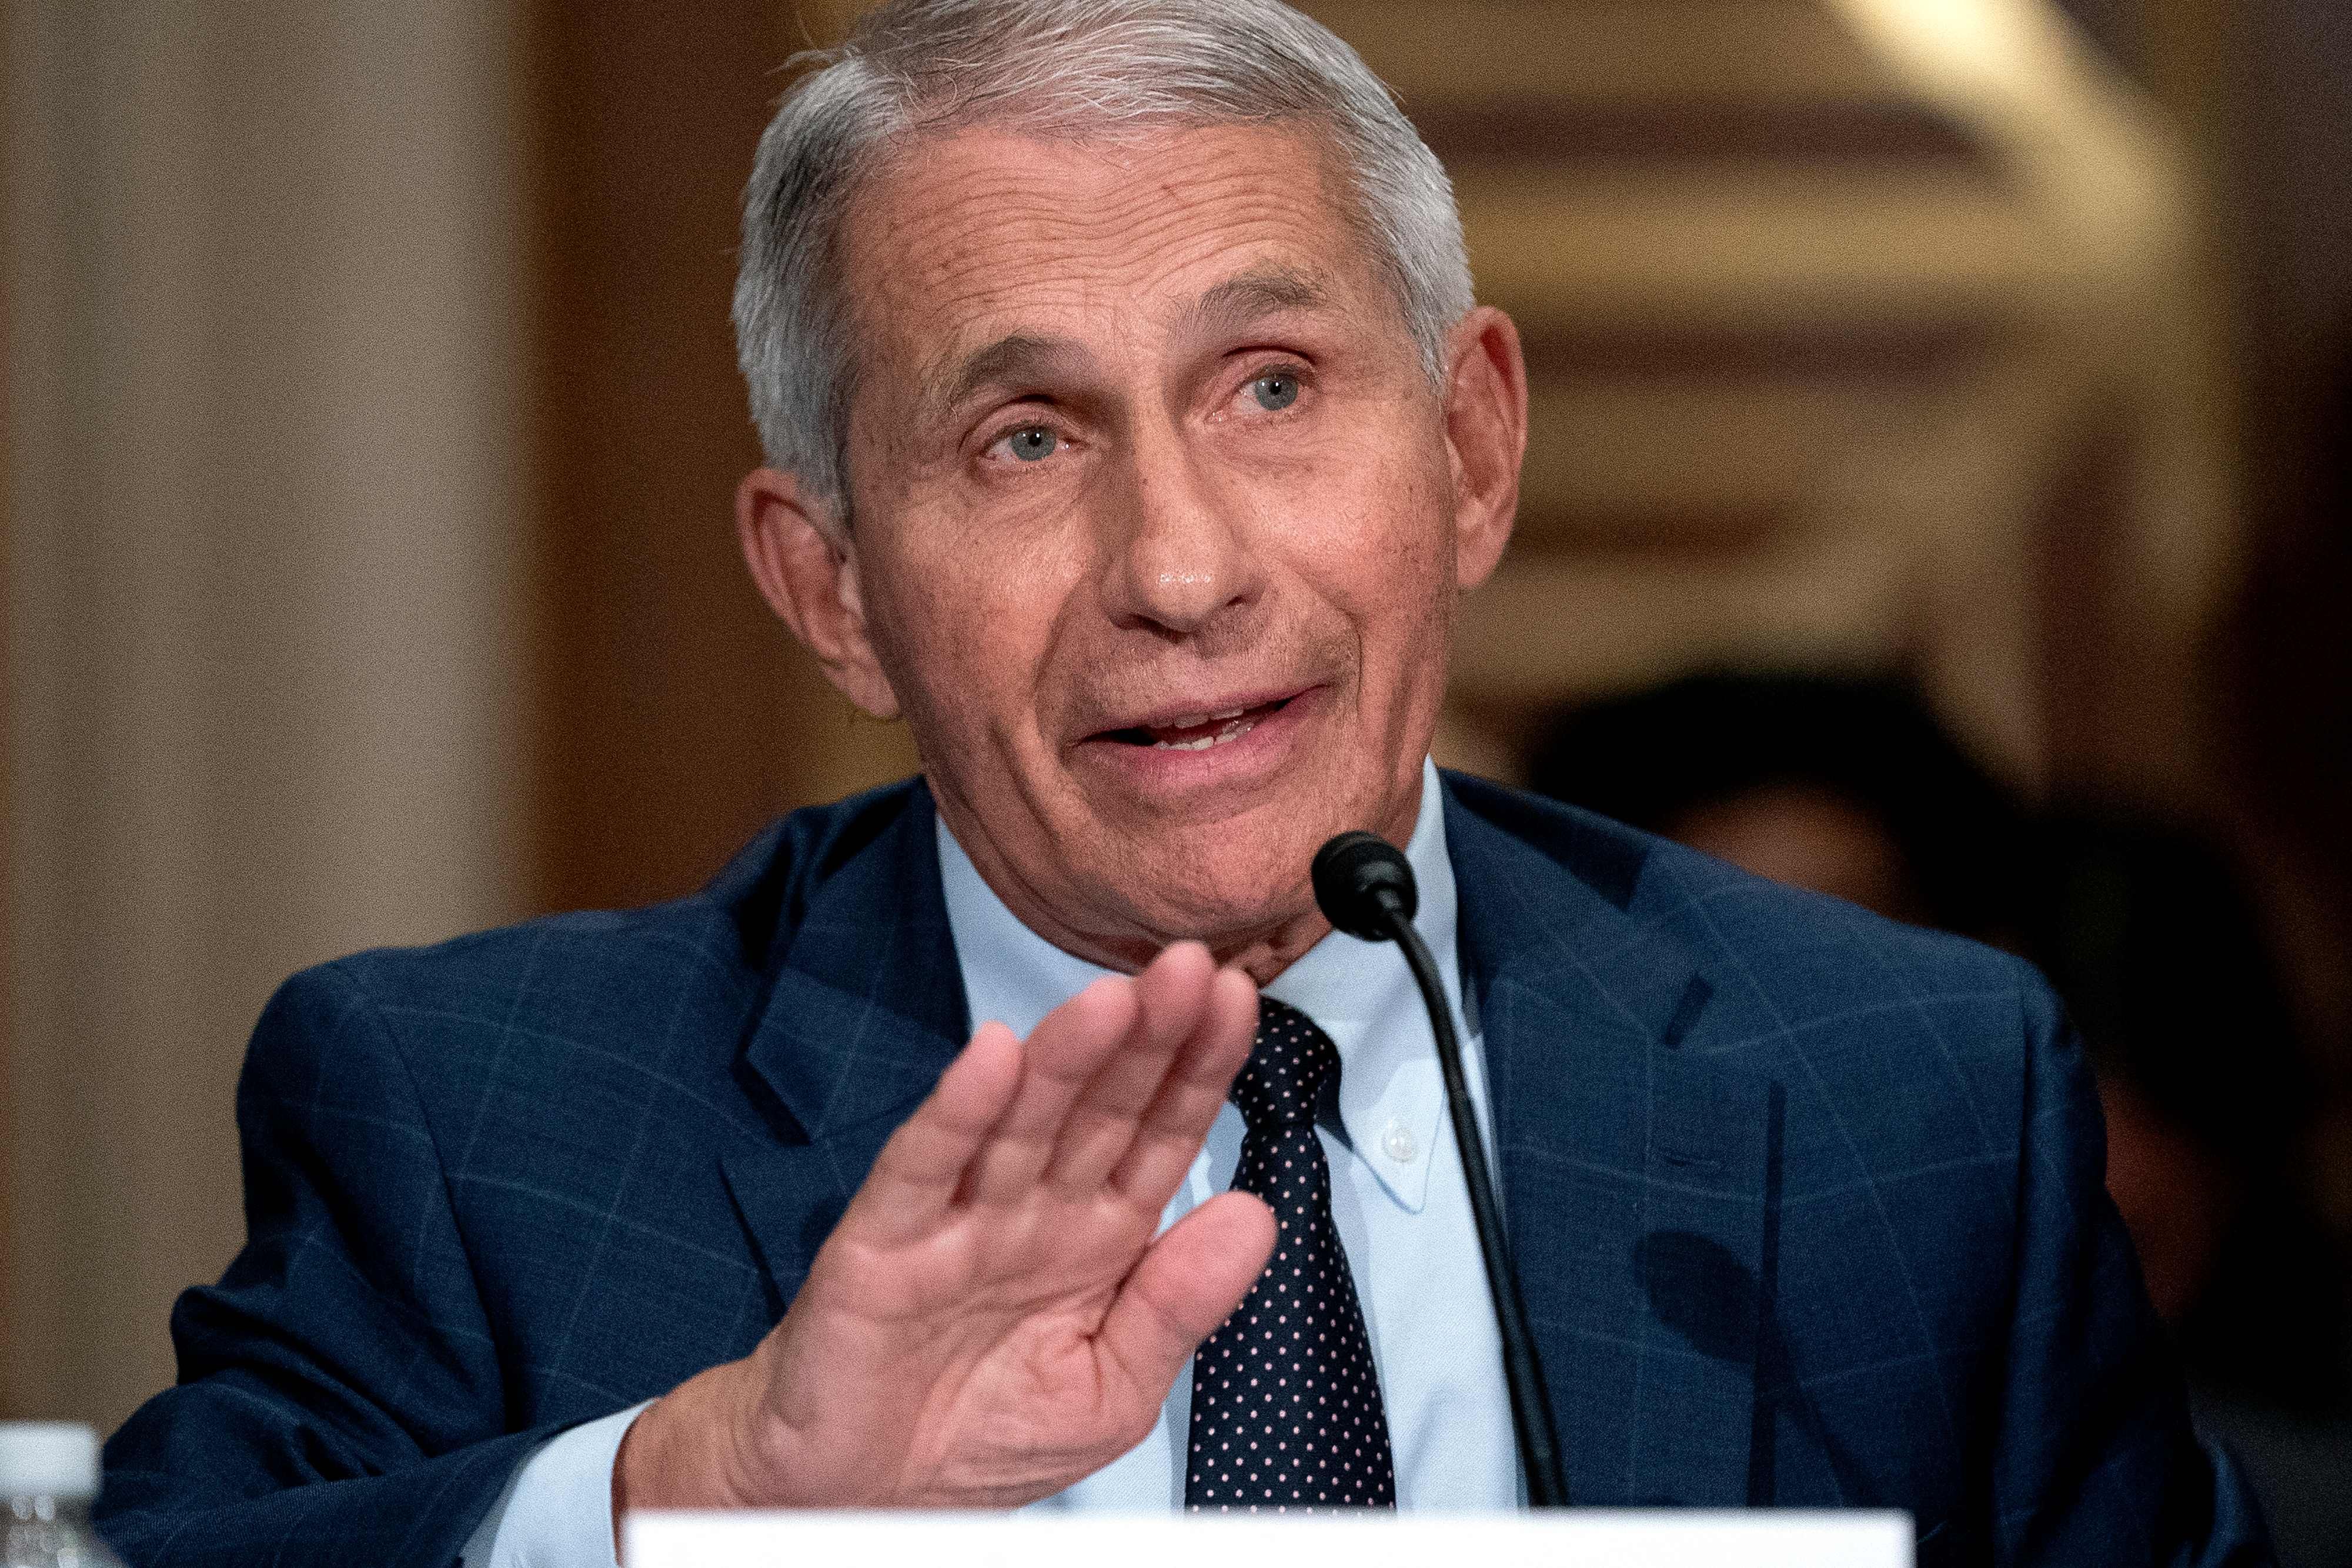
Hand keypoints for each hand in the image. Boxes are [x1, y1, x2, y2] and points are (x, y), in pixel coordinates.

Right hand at [615, 941, 1271, 1514]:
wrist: (862, 1500)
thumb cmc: (983, 1437)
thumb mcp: (1114, 1387)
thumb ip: (1181, 1305)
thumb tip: (1257, 1219)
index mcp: (1097, 1236)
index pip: (1160, 1132)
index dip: (1199, 1067)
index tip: (1240, 1002)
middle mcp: (1033, 1209)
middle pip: (1099, 1106)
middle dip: (1146, 1035)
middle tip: (1191, 967)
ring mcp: (958, 1218)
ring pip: (1020, 1119)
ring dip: (1066, 1056)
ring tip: (1114, 999)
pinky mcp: (882, 1244)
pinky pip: (925, 1166)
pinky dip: (957, 1111)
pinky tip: (993, 1058)